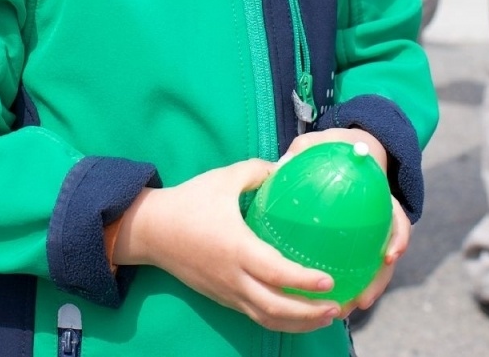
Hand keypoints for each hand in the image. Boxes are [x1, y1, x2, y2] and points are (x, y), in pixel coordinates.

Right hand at [114, 159, 341, 332]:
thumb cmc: (189, 202)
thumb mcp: (224, 178)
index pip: (275, 272)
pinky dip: (280, 320)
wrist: (151, 230)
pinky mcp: (222, 298)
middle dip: (309, 313)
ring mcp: (227, 291)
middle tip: (337, 306)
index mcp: (236, 247)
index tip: (329, 281)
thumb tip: (288, 166)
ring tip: (326, 316)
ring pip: (266, 318)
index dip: (303, 281)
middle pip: (275, 307)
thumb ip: (258, 171)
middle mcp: (233, 276)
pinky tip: (298, 315)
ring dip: (298, 323)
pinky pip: (255, 315)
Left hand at [280, 128, 404, 315]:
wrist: (344, 151)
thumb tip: (283, 163)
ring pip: (371, 267)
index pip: (396, 217)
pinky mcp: (353, 242)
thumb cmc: (330, 148)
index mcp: (378, 193)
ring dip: (362, 289)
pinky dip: (343, 283)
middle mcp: (377, 217)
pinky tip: (323, 301)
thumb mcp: (318, 142)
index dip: (398, 237)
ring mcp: (368, 232)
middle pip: (387, 252)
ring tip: (343, 311)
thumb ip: (304, 150)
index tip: (391, 255)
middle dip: (378, 279)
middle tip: (363, 299)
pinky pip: (351, 265)